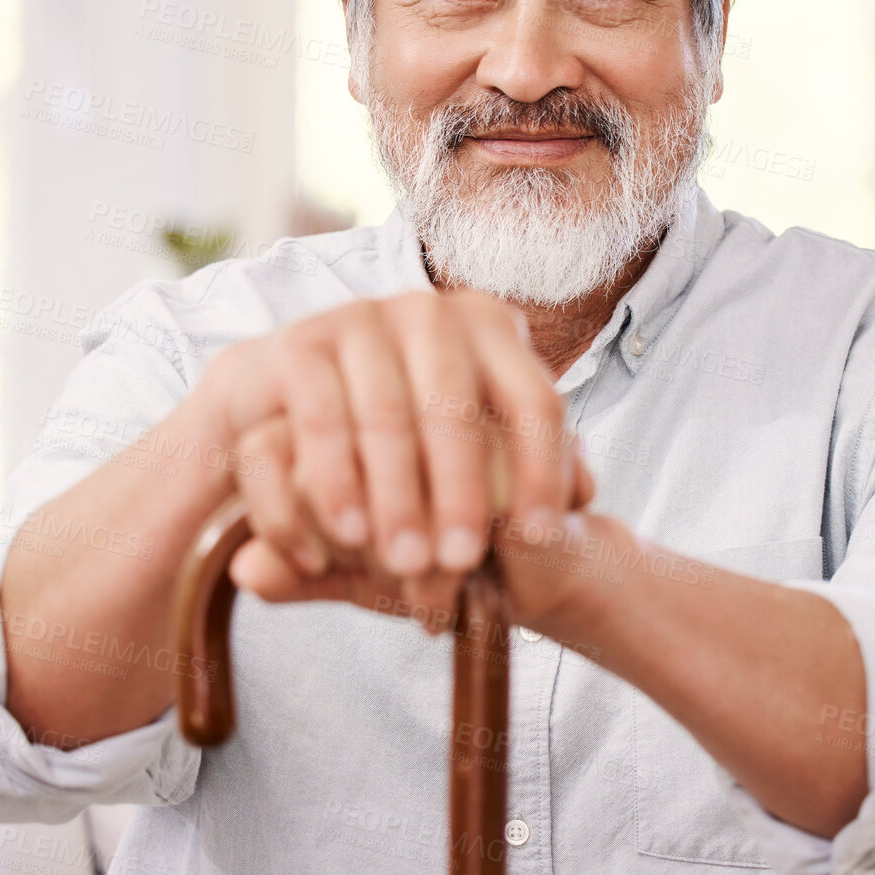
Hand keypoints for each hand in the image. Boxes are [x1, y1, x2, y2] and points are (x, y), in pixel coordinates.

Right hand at [193, 291, 594, 625]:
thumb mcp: (469, 438)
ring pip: (387, 416)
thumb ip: (528, 461)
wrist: (288, 394)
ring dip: (397, 497)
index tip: (538, 536)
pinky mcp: (300, 342)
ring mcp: (362, 318)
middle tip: (461, 562)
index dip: (542, 468)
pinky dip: (333, 482)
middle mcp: (430, 312)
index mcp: (489, 327)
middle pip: (458, 408)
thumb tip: (586, 488)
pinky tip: (345, 535)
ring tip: (404, 562)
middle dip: (463, 493)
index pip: (533, 398)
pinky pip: (322, 420)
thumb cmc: (402, 428)